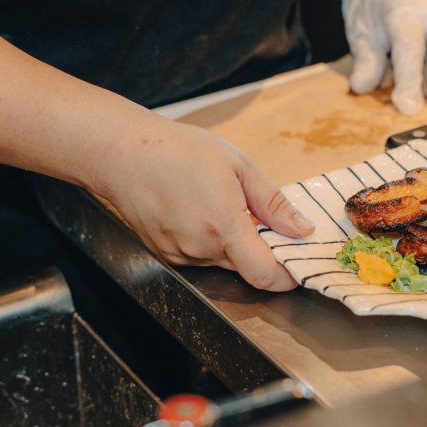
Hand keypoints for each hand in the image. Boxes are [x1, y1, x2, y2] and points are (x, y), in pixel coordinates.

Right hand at [97, 117, 313, 290]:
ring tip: (221, 206)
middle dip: (262, 250)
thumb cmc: (179, 151)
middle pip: (247, 268)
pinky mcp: (167, 256)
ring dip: (235, 245)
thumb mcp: (238, 165)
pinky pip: (202, 259)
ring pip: (225, 263)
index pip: (265, 275)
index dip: (287, 275)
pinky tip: (200, 212)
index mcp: (222, 224)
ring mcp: (180, 256)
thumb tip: (303, 230)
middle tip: (258, 218)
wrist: (123, 153)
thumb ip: (273, 203)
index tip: (297, 262)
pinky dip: (212, 243)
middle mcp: (200, 248)